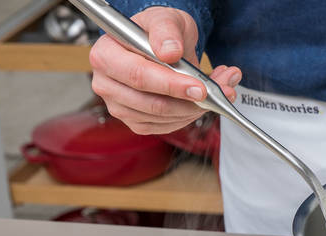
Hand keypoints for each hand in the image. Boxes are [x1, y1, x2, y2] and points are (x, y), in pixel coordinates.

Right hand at [89, 6, 241, 134]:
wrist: (163, 46)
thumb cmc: (158, 32)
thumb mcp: (165, 19)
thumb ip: (166, 31)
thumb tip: (170, 52)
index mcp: (105, 55)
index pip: (138, 76)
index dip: (171, 85)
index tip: (199, 87)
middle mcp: (107, 84)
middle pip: (152, 103)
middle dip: (190, 101)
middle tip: (217, 91)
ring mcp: (120, 107)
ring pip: (164, 118)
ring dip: (197, 108)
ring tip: (219, 89)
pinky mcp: (137, 122)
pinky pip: (168, 126)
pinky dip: (191, 116)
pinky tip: (203, 101)